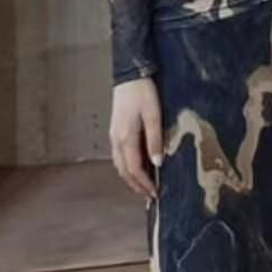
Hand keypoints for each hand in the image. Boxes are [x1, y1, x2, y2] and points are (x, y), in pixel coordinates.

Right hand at [110, 78, 163, 201]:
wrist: (130, 75)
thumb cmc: (143, 92)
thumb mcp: (153, 115)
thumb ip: (154, 139)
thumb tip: (157, 163)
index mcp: (125, 138)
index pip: (134, 169)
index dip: (144, 184)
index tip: (155, 194)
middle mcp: (117, 140)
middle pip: (124, 171)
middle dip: (136, 186)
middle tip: (150, 196)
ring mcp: (114, 136)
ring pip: (120, 165)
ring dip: (131, 178)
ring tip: (144, 186)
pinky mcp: (116, 131)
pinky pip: (120, 156)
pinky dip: (128, 167)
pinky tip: (138, 168)